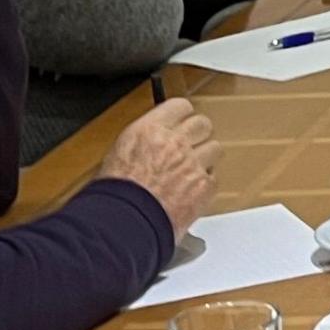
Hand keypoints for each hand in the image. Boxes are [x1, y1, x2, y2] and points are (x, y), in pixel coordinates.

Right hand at [98, 96, 218, 235]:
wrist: (125, 223)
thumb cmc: (115, 195)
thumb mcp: (119, 154)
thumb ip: (143, 143)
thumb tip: (152, 142)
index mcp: (149, 130)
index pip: (179, 106)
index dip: (182, 115)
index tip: (181, 121)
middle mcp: (174, 142)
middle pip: (202, 124)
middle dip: (197, 134)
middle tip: (190, 146)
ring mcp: (193, 163)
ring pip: (215, 148)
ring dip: (205, 158)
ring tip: (191, 171)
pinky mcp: (204, 186)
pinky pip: (214, 177)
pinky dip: (205, 184)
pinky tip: (192, 192)